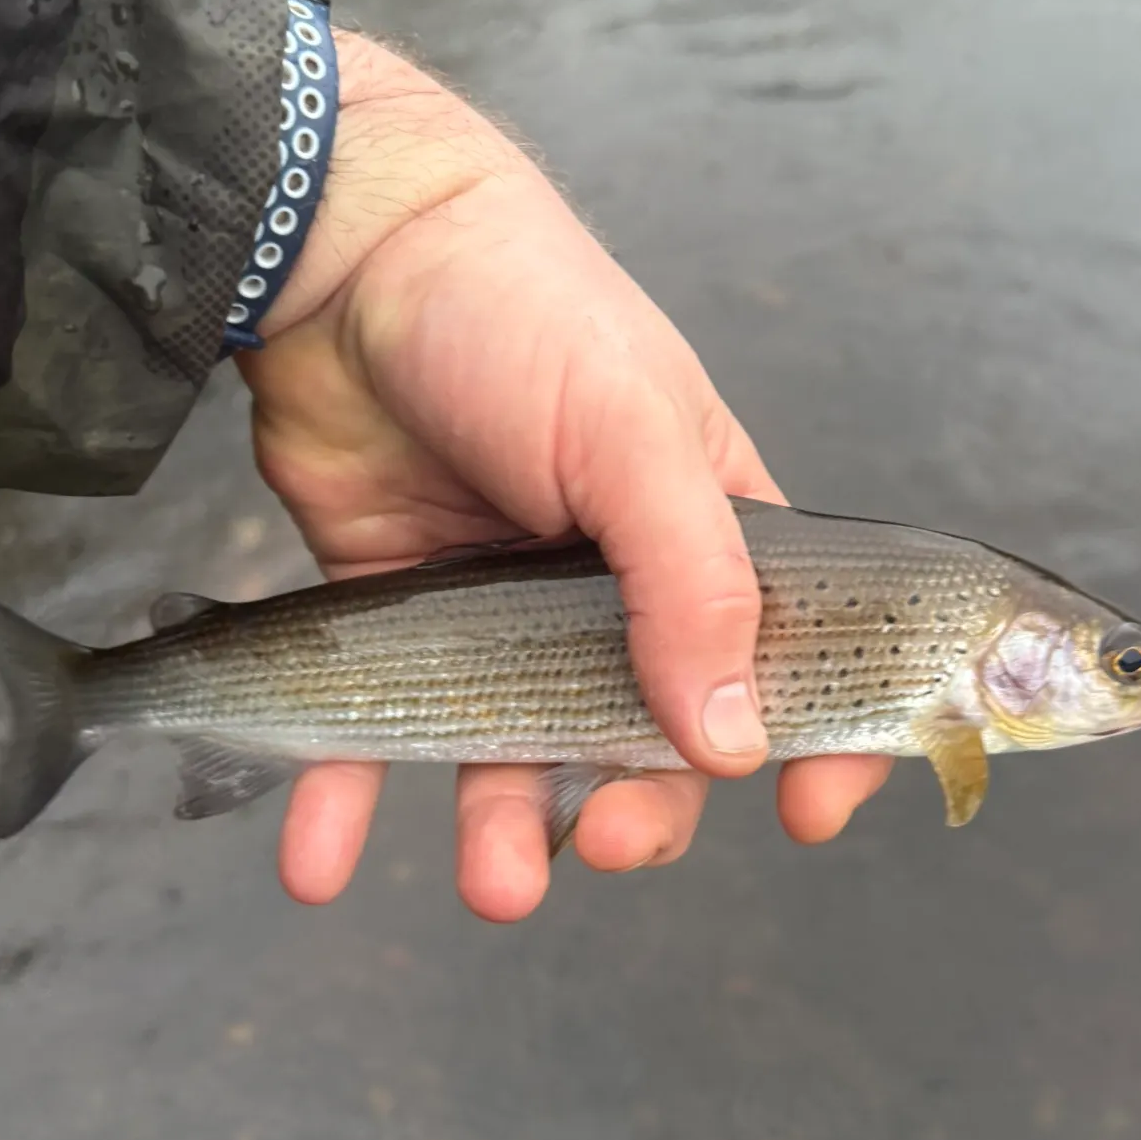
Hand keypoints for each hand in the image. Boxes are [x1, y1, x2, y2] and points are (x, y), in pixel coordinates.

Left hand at [237, 32, 892, 918]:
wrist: (345, 254)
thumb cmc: (521, 313)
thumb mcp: (632, 435)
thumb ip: (694, 583)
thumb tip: (736, 739)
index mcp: (707, 530)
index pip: (791, 651)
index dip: (817, 737)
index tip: (811, 812)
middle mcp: (617, 583)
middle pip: (651, 733)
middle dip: (639, 807)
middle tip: (602, 839)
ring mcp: (505, 606)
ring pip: (519, 751)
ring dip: (506, 832)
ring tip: (493, 884)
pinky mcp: (401, 612)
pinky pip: (384, 725)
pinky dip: (353, 797)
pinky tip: (323, 858)